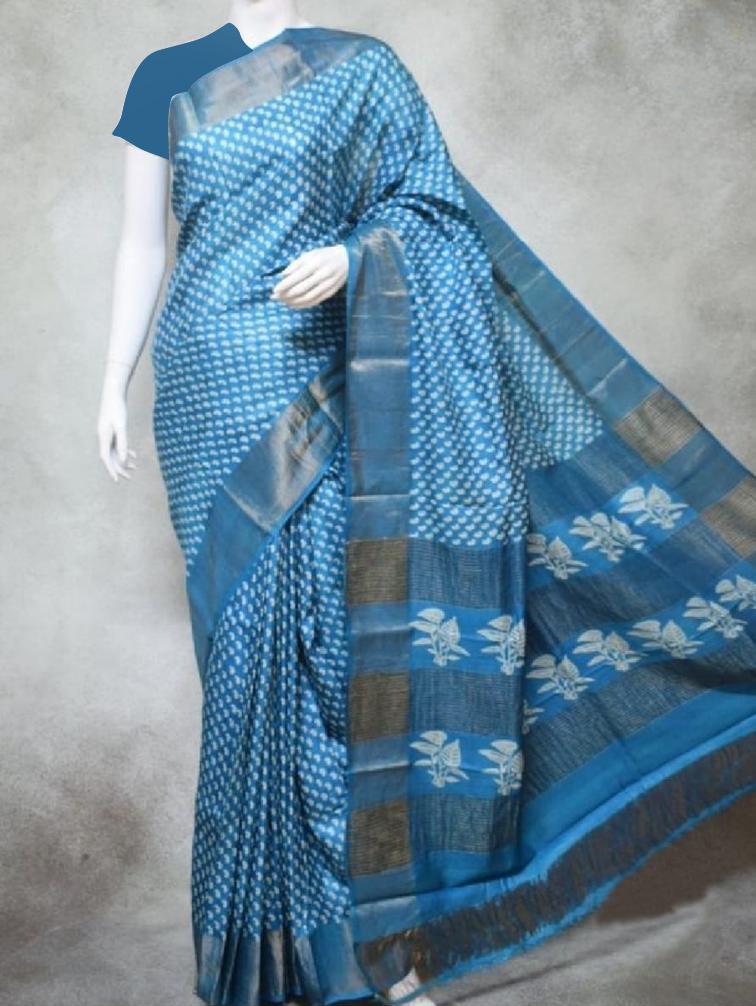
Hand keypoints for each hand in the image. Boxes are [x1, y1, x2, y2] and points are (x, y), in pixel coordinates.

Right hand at [97, 361, 136, 482]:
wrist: (113, 392)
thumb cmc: (117, 408)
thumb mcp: (121, 427)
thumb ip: (123, 444)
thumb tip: (124, 461)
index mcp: (103, 437)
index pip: (106, 458)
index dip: (112, 470)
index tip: (118, 480)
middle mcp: (103, 437)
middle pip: (110, 457)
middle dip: (119, 468)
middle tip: (129, 477)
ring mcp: (107, 433)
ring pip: (114, 451)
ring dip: (122, 461)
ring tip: (133, 468)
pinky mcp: (111, 429)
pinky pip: (117, 444)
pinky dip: (124, 451)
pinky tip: (133, 456)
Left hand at [270, 244, 347, 307]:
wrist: (347, 259)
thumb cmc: (325, 255)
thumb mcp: (310, 254)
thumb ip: (296, 264)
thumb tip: (283, 275)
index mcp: (315, 263)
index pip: (296, 277)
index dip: (285, 285)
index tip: (275, 290)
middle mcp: (322, 275)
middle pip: (301, 289)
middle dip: (286, 295)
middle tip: (276, 298)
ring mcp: (327, 285)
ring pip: (307, 298)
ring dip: (293, 302)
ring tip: (283, 302)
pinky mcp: (331, 292)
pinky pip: (315, 301)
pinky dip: (303, 305)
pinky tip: (295, 305)